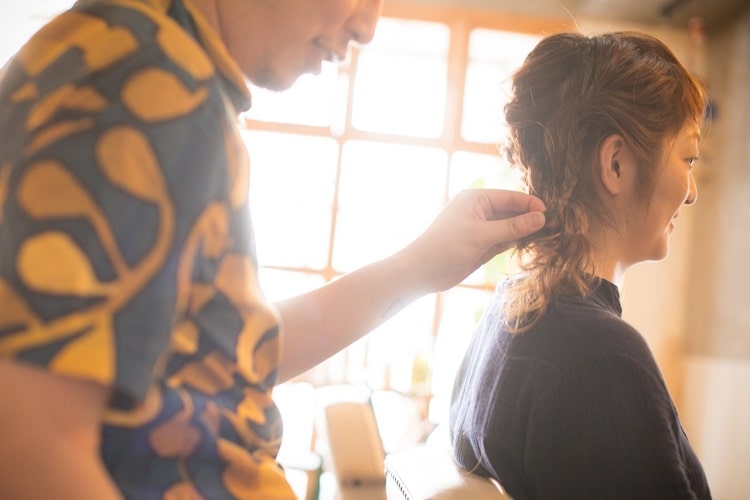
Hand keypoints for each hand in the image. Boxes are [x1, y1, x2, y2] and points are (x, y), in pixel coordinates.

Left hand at [398, 188, 545, 292]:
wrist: (423, 271)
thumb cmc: (447, 246)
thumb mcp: (482, 235)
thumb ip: (513, 227)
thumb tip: (541, 218)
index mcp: (476, 199)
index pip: (510, 197)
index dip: (530, 204)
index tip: (551, 212)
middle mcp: (480, 211)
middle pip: (512, 211)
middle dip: (531, 218)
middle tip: (557, 226)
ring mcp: (481, 228)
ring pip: (510, 227)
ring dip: (526, 231)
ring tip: (551, 235)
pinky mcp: (482, 245)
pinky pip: (505, 240)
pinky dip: (517, 242)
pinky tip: (534, 244)